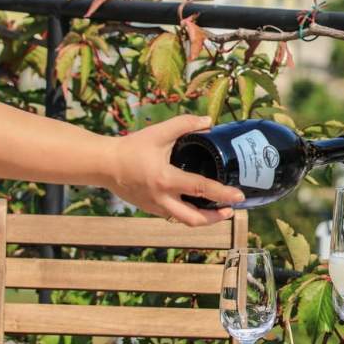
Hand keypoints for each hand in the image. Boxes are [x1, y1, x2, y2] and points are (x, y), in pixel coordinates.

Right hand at [106, 115, 244, 225]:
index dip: (222, 194)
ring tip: (219, 211)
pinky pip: (174, 216)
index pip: (200, 189)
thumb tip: (210, 122)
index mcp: (166, 179)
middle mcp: (161, 198)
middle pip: (194, 219)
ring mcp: (155, 207)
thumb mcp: (159, 132)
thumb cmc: (132, 148)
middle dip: (216, 218)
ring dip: (204, 218)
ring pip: (184, 221)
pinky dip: (189, 213)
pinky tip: (198, 205)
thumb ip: (185, 124)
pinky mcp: (151, 209)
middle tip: (231, 210)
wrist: (104, 165)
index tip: (239, 196)